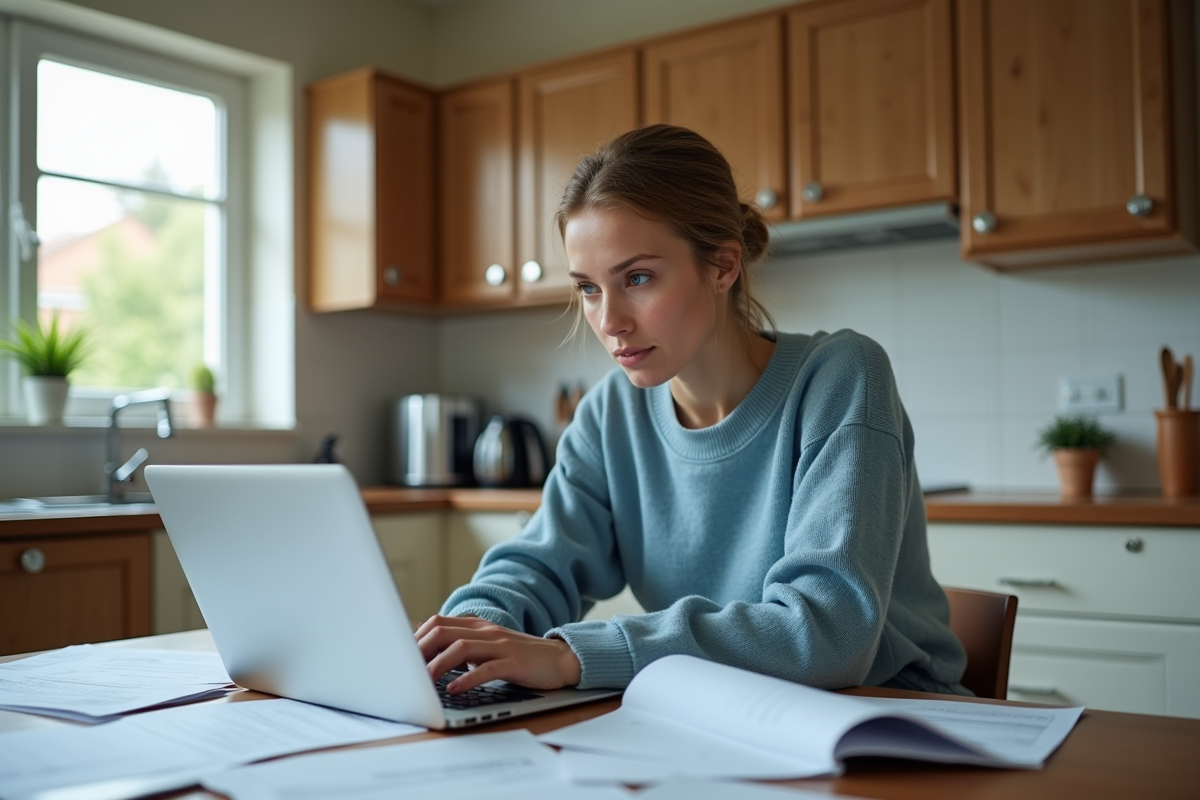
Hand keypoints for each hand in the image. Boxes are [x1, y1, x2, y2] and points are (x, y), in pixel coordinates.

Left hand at [415, 614, 581, 693]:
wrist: (559, 659)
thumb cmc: (518, 657)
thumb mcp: (486, 648)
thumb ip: (461, 648)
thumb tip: (425, 655)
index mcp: (476, 625)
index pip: (437, 623)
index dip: (414, 637)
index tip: (397, 657)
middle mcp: (486, 630)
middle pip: (443, 632)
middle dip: (418, 650)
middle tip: (403, 670)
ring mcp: (500, 645)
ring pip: (461, 648)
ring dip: (437, 665)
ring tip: (422, 681)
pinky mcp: (514, 662)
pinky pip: (487, 668)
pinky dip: (467, 679)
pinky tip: (453, 690)